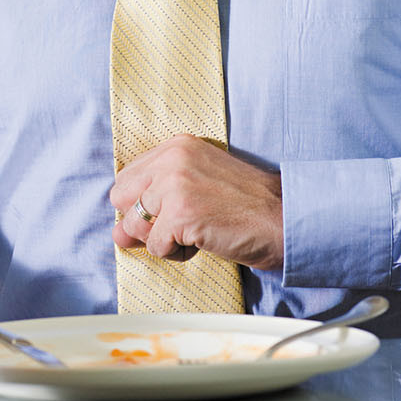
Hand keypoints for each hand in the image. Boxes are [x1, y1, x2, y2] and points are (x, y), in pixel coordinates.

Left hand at [110, 135, 283, 270]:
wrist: (283, 218)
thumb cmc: (246, 205)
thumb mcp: (198, 183)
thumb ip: (155, 200)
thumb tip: (117, 235)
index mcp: (176, 146)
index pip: (127, 179)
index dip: (143, 204)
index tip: (170, 212)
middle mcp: (171, 160)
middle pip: (121, 200)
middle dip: (144, 221)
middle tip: (180, 225)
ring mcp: (174, 186)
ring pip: (134, 226)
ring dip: (162, 239)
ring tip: (195, 232)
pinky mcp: (181, 215)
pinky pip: (156, 247)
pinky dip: (177, 253)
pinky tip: (203, 241)